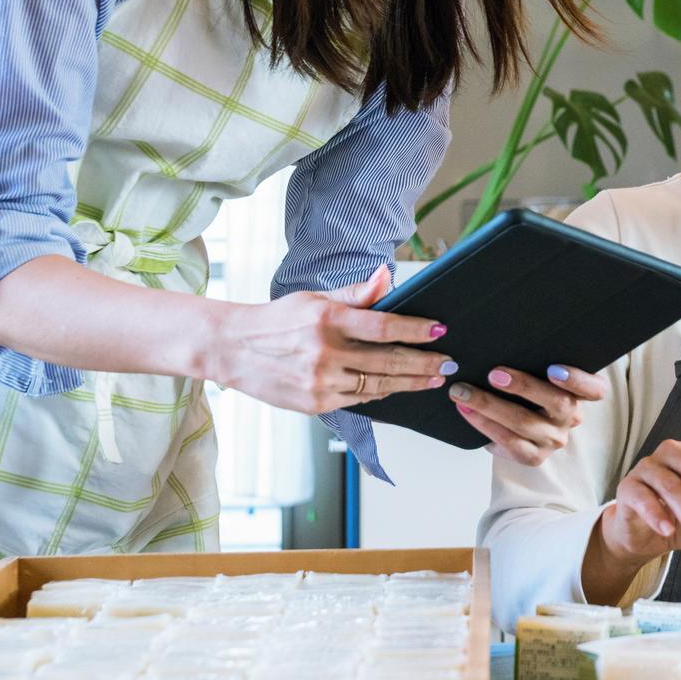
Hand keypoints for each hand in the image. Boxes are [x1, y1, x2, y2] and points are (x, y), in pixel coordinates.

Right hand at [214, 265, 454, 413]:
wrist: (232, 349)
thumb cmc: (278, 320)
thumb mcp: (315, 298)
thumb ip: (356, 293)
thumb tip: (388, 275)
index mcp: (327, 319)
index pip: (383, 326)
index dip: (416, 330)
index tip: (440, 331)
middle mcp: (324, 352)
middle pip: (387, 361)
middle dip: (424, 363)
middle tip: (448, 363)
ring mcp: (319, 382)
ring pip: (377, 386)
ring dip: (410, 383)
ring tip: (432, 379)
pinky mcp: (314, 404)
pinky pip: (358, 400)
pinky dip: (380, 394)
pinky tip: (397, 387)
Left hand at [450, 363, 607, 466]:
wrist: (523, 422)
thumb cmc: (532, 385)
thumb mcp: (541, 371)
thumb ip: (537, 359)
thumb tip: (503, 338)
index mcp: (582, 393)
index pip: (595, 388)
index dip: (578, 380)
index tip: (553, 369)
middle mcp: (572, 417)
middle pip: (556, 402)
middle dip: (522, 386)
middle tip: (494, 373)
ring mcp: (554, 439)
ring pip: (524, 424)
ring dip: (490, 405)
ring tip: (463, 392)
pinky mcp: (534, 457)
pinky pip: (509, 443)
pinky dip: (484, 425)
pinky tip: (466, 411)